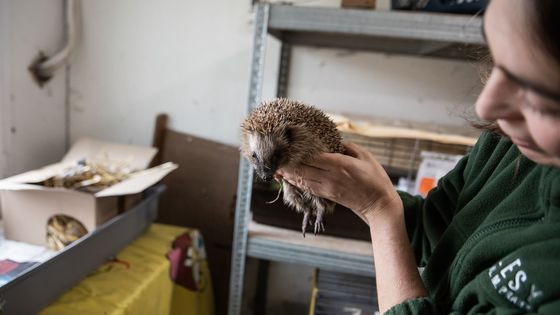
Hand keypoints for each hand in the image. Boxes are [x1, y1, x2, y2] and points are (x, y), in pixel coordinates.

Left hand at [277, 143, 402, 224]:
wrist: (379, 204)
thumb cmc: (375, 178)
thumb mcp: (366, 156)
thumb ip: (348, 147)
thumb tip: (334, 142)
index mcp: (340, 164)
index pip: (313, 156)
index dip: (298, 151)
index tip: (288, 143)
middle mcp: (330, 177)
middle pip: (303, 168)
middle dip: (288, 163)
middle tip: (275, 154)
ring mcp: (327, 188)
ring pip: (302, 179)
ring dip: (288, 173)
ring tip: (276, 166)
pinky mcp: (327, 196)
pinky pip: (307, 187)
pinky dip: (296, 182)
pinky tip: (288, 177)